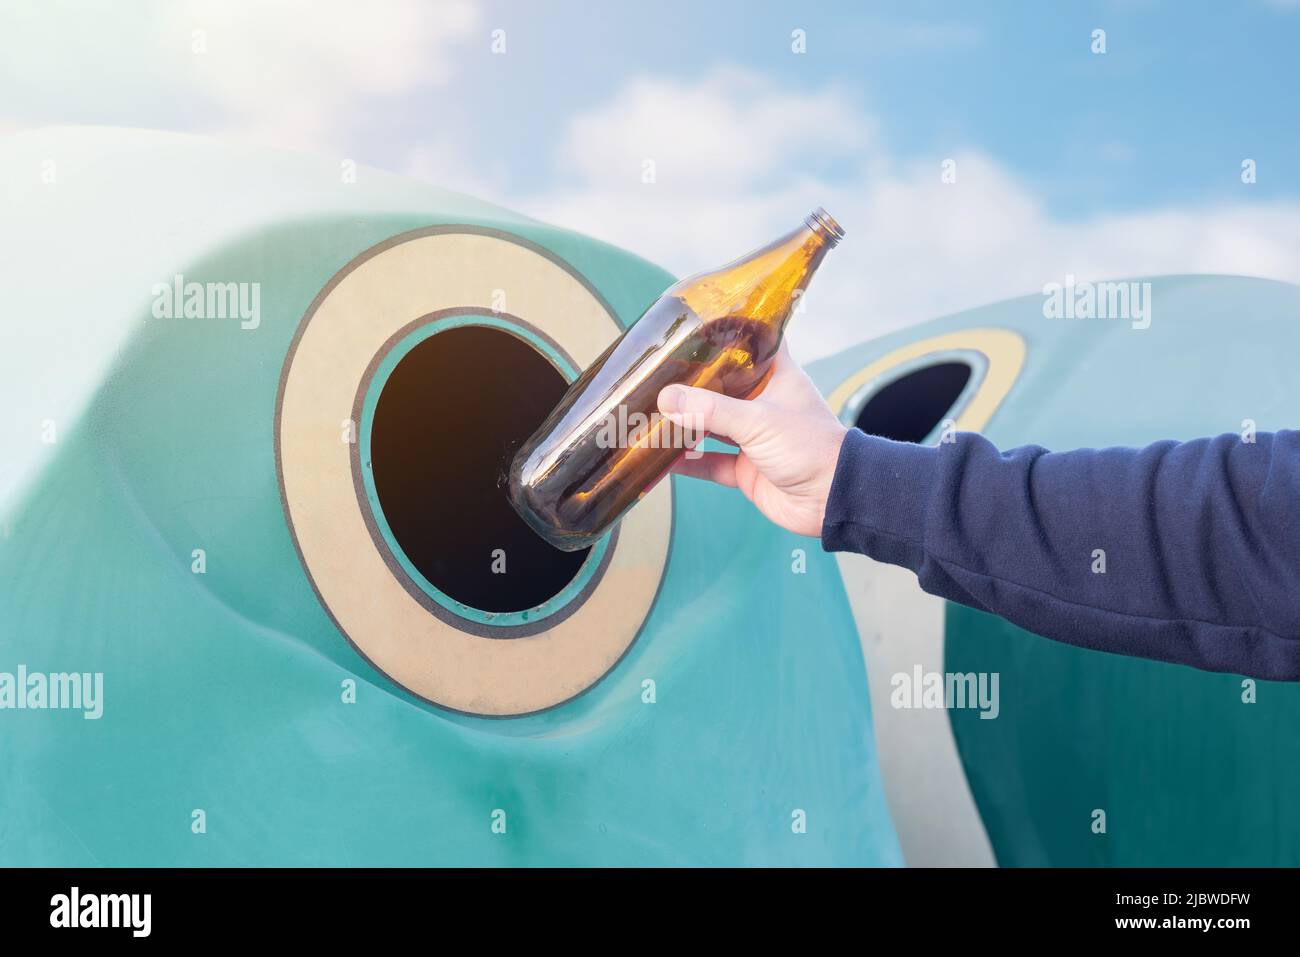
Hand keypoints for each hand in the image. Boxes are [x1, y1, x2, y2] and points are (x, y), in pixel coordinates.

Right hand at [657, 342, 848, 537]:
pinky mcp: (746, 469)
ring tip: (651, 416)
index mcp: (776, 377)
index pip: (752, 345)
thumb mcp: (758, 420)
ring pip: (711, 426)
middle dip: (691, 386)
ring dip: (685, 425)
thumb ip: (710, 409)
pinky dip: (689, 462)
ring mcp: (754, 438)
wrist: (831, 500)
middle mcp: (763, 404)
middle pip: (721, 388)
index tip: (693, 328)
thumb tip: (666, 398)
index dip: (726, 335)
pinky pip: (711, 462)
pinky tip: (664, 459)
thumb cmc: (810, 448)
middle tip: (656, 377)